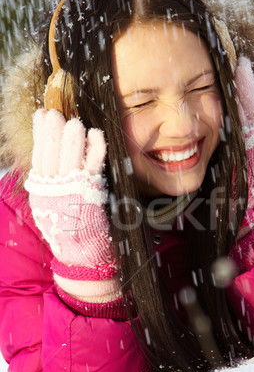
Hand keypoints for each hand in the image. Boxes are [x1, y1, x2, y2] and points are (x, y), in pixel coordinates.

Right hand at [25, 109, 116, 281]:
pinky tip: (96, 135)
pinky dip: (95, 149)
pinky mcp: (91, 194)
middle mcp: (53, 190)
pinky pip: (94, 166)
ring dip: (72, 137)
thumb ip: (51, 184)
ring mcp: (72, 191)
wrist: (82, 258)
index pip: (38, 157)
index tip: (41, 116)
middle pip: (50, 154)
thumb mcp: (53, 206)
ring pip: (70, 157)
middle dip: (51, 131)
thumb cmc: (71, 231)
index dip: (39, 135)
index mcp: (42, 191)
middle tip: (55, 113)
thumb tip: (50, 162)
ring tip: (74, 121)